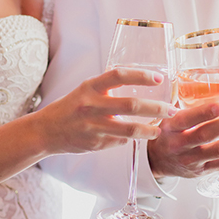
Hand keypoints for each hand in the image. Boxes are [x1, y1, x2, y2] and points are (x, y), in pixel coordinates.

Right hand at [37, 67, 174, 154]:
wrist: (47, 131)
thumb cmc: (72, 106)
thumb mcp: (86, 90)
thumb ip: (108, 87)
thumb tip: (140, 81)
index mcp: (90, 87)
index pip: (119, 75)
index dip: (141, 75)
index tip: (159, 78)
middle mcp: (91, 105)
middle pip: (131, 105)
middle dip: (157, 108)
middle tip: (171, 110)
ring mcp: (93, 126)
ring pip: (130, 129)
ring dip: (150, 129)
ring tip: (160, 128)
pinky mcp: (95, 143)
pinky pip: (121, 140)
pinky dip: (133, 138)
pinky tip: (141, 136)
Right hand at [147, 102, 218, 178]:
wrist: (156, 160)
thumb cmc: (167, 133)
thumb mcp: (167, 117)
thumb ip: (183, 103)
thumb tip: (206, 82)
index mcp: (170, 127)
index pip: (187, 119)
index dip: (205, 112)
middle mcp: (179, 145)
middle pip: (206, 136)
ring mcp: (190, 160)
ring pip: (218, 151)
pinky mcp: (200, 171)